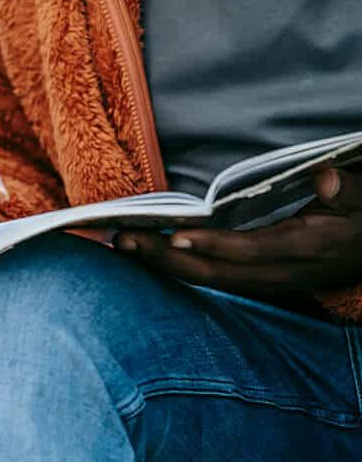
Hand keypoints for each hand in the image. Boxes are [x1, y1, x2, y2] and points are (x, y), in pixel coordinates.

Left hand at [113, 166, 361, 298]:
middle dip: (168, 258)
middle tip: (123, 240)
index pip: (253, 250)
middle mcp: (283, 272)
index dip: (214, 245)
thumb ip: (349, 190)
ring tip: (121, 245)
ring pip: (211, 280)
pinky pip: (215, 280)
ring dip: (164, 265)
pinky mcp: (260, 281)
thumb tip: (328, 179)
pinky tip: (148, 256)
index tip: (176, 234)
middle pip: (219, 272)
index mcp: (306, 247)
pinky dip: (179, 269)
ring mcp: (271, 282)